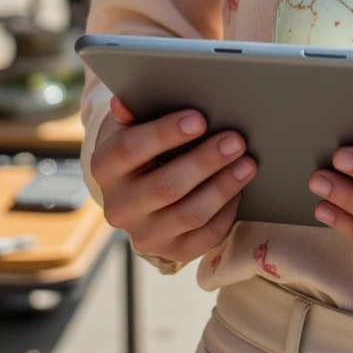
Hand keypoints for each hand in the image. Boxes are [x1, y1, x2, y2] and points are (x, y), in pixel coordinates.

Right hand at [91, 96, 256, 264]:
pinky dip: (227, 209)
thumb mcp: (133, 125)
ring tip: (247, 162)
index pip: (130, 150)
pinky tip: (241, 186)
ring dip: (223, 186)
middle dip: (204, 161)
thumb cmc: (145, 146)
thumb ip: (134, 111)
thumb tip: (124, 101)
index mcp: (105, 168)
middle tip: (235, 139)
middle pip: (165, 186)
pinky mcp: (174, 251)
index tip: (199, 119)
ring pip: (190, 214)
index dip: (165, 133)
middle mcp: (119, 207)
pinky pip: (206, 235)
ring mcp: (145, 234)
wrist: (141, 191)